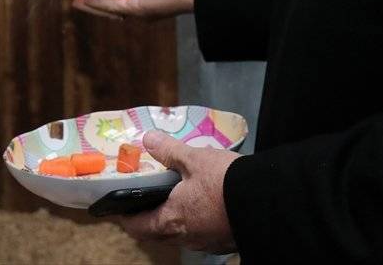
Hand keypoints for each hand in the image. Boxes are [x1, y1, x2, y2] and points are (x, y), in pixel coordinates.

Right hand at [72, 0, 198, 20]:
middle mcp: (142, 8)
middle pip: (113, 8)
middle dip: (95, 4)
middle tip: (77, 1)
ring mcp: (138, 11)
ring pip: (110, 9)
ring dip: (92, 6)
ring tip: (75, 2)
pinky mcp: (136, 10)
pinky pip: (113, 6)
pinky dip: (98, 4)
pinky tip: (83, 1)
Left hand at [112, 130, 237, 252]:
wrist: (265, 202)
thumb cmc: (224, 181)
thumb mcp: (195, 159)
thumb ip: (170, 151)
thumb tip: (148, 139)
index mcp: (172, 219)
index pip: (138, 227)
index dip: (125, 219)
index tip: (118, 211)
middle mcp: (186, 237)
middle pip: (157, 235)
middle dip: (147, 222)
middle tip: (142, 206)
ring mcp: (206, 243)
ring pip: (180, 237)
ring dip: (171, 224)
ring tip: (172, 203)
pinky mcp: (223, 242)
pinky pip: (201, 237)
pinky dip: (193, 224)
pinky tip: (202, 209)